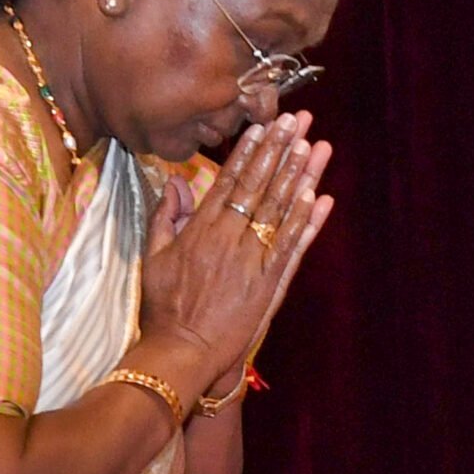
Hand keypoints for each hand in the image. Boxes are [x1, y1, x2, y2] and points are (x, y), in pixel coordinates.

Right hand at [136, 114, 332, 395]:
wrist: (180, 352)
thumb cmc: (162, 309)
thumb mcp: (152, 258)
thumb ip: (164, 217)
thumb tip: (176, 183)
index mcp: (200, 230)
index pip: (229, 181)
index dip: (249, 152)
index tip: (264, 126)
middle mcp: (229, 240)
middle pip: (259, 187)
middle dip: (280, 151)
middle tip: (298, 121)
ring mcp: (252, 262)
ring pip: (280, 211)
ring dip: (299, 176)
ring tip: (315, 146)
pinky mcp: (268, 286)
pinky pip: (292, 248)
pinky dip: (307, 222)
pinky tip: (320, 197)